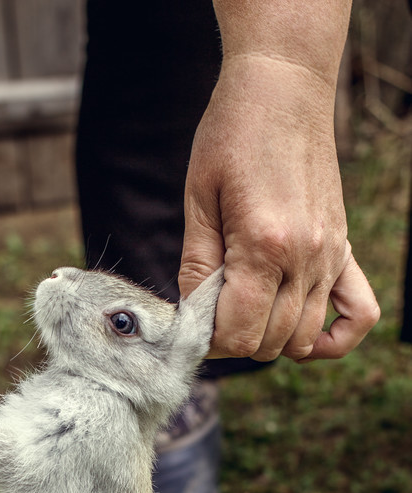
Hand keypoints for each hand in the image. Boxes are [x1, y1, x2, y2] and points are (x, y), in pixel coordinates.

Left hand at [178, 55, 379, 362]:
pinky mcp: (344, 250)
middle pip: (270, 343)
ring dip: (270, 340)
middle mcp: (305, 258)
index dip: (209, 340)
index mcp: (263, 246)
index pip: (238, 333)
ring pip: (304, 339)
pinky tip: (300, 326)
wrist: (283, 88)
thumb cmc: (231, 135)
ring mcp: (330, 256)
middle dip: (233, 339)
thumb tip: (194, 316)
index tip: (194, 321)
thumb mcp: (199, 198)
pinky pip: (359, 315)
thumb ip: (197, 265)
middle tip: (212, 312)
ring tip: (245, 311)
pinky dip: (332, 338)